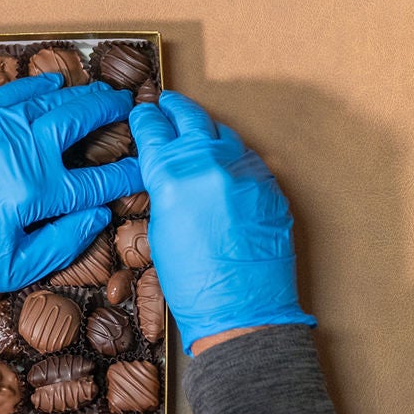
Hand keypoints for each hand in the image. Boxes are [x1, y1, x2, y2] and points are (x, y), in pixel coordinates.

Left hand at [0, 75, 142, 298]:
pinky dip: (36, 84)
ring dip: (80, 93)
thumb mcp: (17, 266)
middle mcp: (22, 152)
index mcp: (38, 192)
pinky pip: (12, 91)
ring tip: (99, 92)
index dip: (130, 173)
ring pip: (50, 98)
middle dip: (111, 110)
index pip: (100, 180)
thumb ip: (65, 241)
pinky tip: (53, 83)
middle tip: (128, 107)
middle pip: (80, 119)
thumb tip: (100, 214)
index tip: (145, 167)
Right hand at [130, 91, 312, 353]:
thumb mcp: (160, 229)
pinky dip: (232, 156)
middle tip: (167, 103)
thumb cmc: (193, 282)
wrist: (241, 310)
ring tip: (195, 130)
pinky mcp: (270, 184)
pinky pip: (247, 158)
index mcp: (173, 175)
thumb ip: (164, 189)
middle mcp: (210, 163)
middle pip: (190, 117)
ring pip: (223, 133)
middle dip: (175, 108)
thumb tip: (168, 170)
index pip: (154, 129)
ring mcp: (245, 171)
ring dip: (206, 130)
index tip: (143, 111)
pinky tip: (224, 164)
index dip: (145, 118)